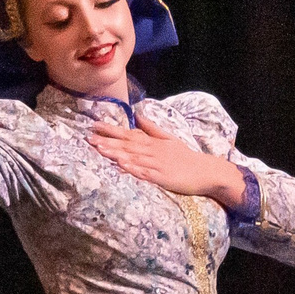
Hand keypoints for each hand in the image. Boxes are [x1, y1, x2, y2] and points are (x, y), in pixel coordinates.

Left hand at [87, 110, 244, 203]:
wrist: (206, 172)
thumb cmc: (186, 157)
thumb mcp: (169, 138)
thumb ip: (152, 128)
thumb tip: (138, 115)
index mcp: (153, 142)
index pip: (128, 133)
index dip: (111, 130)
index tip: (94, 125)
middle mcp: (153, 151)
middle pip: (127, 144)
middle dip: (107, 141)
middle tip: (89, 138)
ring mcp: (157, 164)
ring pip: (133, 157)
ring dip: (116, 153)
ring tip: (99, 150)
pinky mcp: (162, 178)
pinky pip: (145, 173)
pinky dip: (133, 169)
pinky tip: (121, 166)